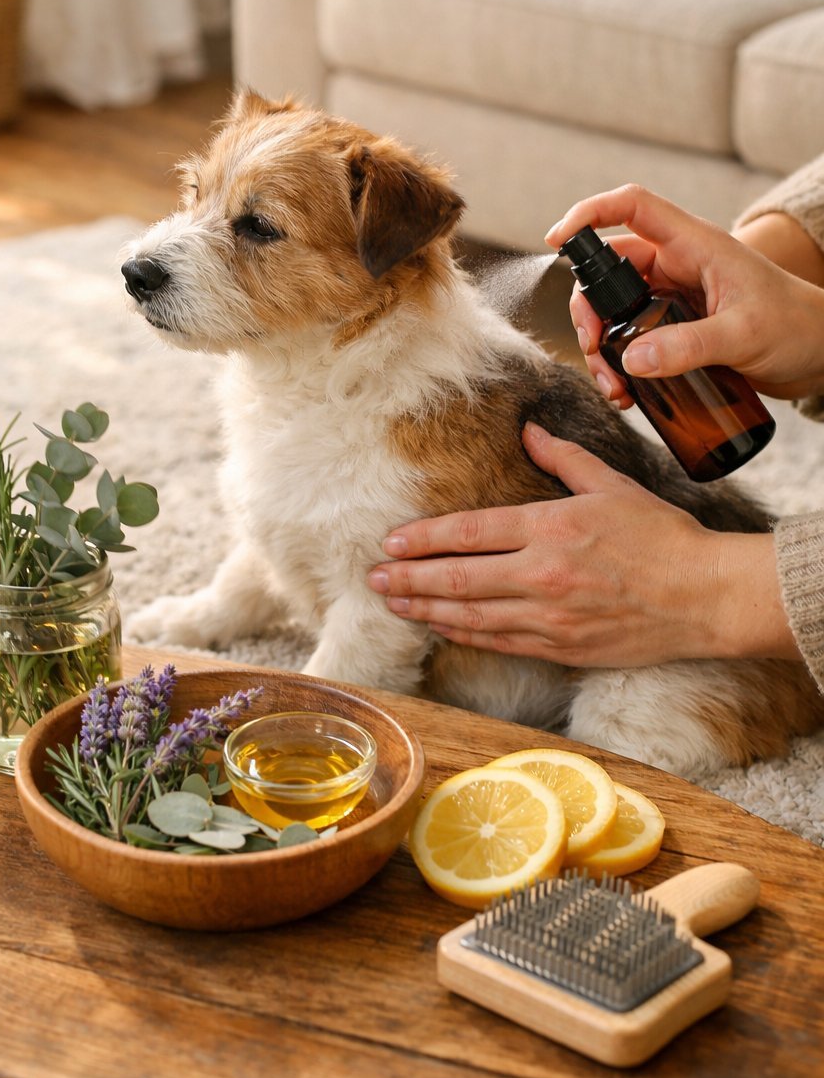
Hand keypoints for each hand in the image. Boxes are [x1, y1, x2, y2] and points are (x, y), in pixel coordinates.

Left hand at [366, 424, 797, 666]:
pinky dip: (463, 635)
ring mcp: (549, 617)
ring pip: (469, 616)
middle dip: (408, 579)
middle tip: (372, 579)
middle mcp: (541, 574)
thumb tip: (527, 429)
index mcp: (550, 527)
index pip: (468, 532)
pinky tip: (439, 628)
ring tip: (392, 604)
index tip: (391, 543)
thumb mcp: (611, 484)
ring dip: (425, 610)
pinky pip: (498, 642)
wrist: (705, 597)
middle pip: (456, 579)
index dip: (423, 539)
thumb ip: (562, 457)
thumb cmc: (661, 537)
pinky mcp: (561, 648)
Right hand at [545, 184, 823, 403]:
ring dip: (602, 346)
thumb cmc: (798, 327)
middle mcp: (679, 266)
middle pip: (610, 273)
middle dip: (590, 312)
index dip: (590, 214)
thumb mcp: (744, 335)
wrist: (823, 354)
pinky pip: (633, 339)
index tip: (557, 240)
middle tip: (594, 349)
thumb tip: (631, 361)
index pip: (632, 208)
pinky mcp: (677, 330)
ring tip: (612, 386)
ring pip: (617, 312)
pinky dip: (620, 364)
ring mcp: (675, 298)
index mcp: (694, 245)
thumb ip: (688, 347)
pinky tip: (626, 393)